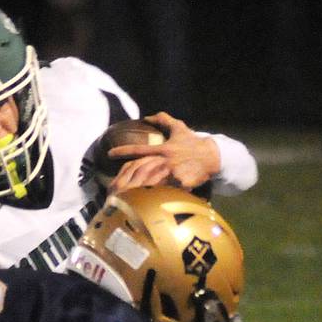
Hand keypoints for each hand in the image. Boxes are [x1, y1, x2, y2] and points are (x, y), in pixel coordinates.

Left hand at [107, 112, 221, 192]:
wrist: (212, 156)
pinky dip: (155, 198)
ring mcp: (172, 172)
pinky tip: (144, 205)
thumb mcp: (179, 128)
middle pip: (140, 170)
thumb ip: (164, 120)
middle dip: (125, 178)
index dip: (123, 151)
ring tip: (123, 197)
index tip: (109, 154)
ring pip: (150, 183)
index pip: (139, 149)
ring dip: (136, 190)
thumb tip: (148, 115)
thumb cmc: (193, 143)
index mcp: (162, 149)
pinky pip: (166, 192)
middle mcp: (165, 160)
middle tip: (112, 187)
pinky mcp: (181, 183)